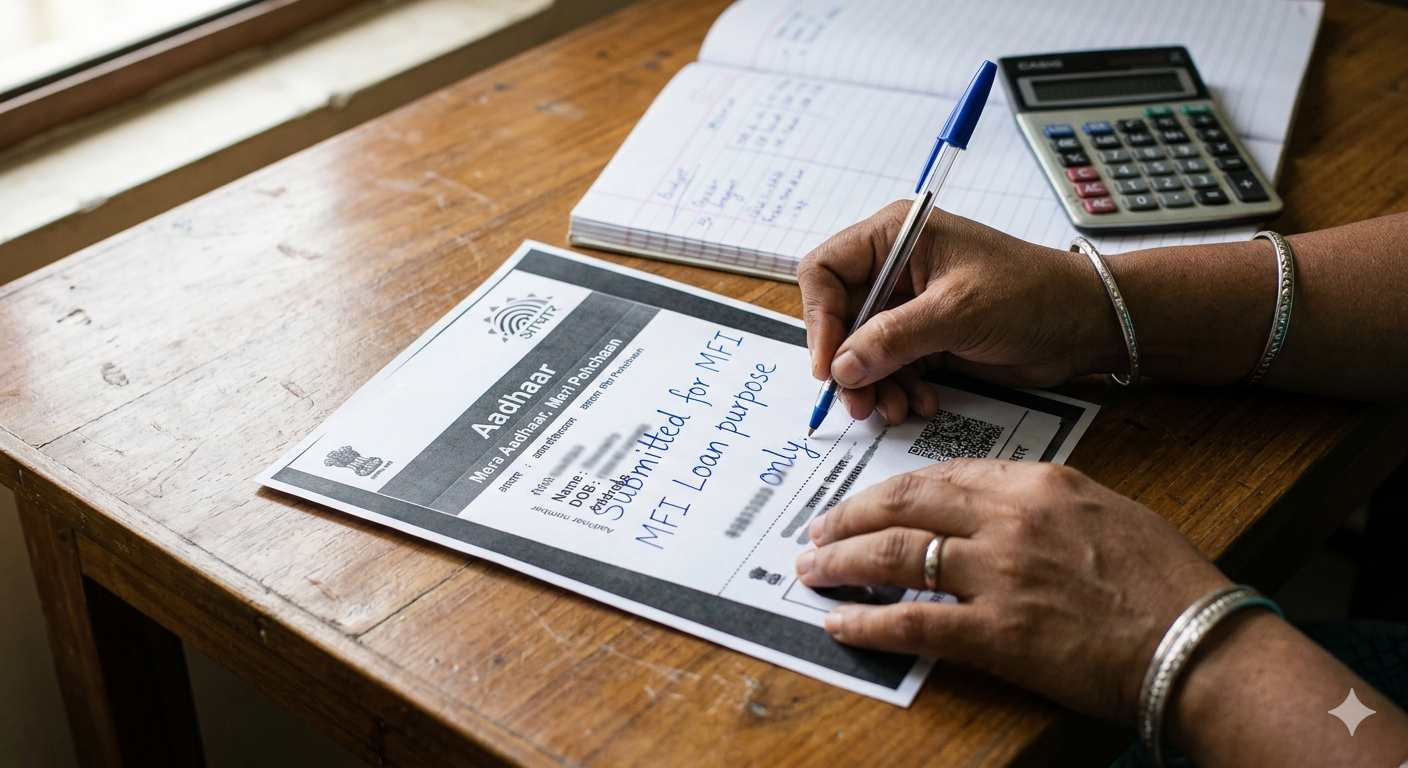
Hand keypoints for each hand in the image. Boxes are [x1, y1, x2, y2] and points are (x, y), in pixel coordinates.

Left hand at [794, 459, 1230, 721]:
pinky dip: (868, 623)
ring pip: (896, 555)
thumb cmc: (1166, 582)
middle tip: (819, 530)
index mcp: (1037, 484)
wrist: (1199, 642)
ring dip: (843, 562)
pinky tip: (840, 623)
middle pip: (905, 505)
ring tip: (812, 569)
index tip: (867, 501)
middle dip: (850, 516)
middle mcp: (1009, 520)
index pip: (941, 475)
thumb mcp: (1105, 512)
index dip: (892, 490)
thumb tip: (992, 511)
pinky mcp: (997, 633)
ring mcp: (999, 575)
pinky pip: (913, 622)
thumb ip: (1043, 504)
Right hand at [797, 203, 1120, 422]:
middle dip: (849, 363)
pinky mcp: (925, 335)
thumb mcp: (956, 312)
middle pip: (840, 317)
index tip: (830, 365)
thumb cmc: (1031, 294)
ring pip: (861, 349)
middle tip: (859, 403)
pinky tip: (921, 403)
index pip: (825, 271)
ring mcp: (908, 303)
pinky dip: (898, 388)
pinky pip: (889, 366)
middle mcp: (895, 266)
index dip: (821, 319)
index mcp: (896, 235)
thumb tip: (842, 366)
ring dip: (874, 384)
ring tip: (896, 409)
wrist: (1084, 324)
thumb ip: (893, 338)